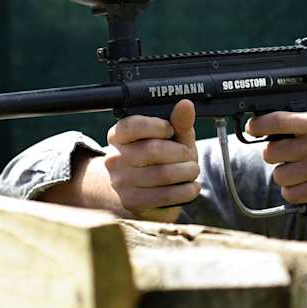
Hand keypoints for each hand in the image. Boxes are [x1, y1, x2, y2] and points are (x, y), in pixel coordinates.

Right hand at [103, 99, 199, 221]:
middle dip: (181, 153)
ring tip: (191, 171)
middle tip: (189, 156)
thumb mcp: (171, 138)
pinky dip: (186, 190)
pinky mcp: (132, 202)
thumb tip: (186, 105)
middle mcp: (115, 158)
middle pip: (153, 150)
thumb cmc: (159, 160)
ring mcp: (121, 182)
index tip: (171, 129)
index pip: (132, 126)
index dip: (157, 126)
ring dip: (187, 172)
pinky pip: (165, 195)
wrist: (142, 192)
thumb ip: (179, 122)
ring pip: (162, 174)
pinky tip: (191, 186)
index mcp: (119, 136)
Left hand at [246, 105, 306, 205]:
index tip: (252, 128)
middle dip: (273, 155)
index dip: (259, 125)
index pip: (278, 121)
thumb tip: (276, 113)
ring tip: (298, 171)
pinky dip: (292, 191)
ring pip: (278, 176)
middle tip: (284, 155)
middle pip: (271, 153)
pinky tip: (303, 184)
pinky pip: (290, 194)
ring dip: (284, 175)